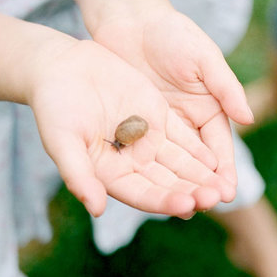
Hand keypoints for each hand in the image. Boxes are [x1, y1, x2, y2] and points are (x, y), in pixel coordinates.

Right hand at [27, 38, 236, 217]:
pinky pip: (184, 136)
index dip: (165, 201)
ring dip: (202, 175)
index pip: (143, 194)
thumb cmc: (53, 106)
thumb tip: (96, 209)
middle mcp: (132, 161)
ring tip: (223, 186)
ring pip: (180, 163)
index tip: (188, 206)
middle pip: (167, 182)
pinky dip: (200, 148)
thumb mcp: (62, 140)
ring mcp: (147, 139)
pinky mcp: (158, 117)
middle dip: (192, 191)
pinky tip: (218, 158)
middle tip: (216, 198)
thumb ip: (79, 174)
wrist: (60, 67)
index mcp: (109, 174)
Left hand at [90, 2, 253, 200]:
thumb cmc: (172, 33)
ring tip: (180, 208)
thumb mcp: (204, 57)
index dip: (224, 170)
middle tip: (207, 206)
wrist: (129, 18)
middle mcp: (186, 122)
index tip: (228, 192)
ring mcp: (157, 126)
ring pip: (169, 163)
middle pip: (195, 162)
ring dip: (175, 185)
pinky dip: (144, 173)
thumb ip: (226, 88)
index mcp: (209, 108)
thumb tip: (249, 118)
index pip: (219, 147)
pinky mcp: (131, 125)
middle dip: (202, 185)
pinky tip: (145, 191)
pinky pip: (139, 154)